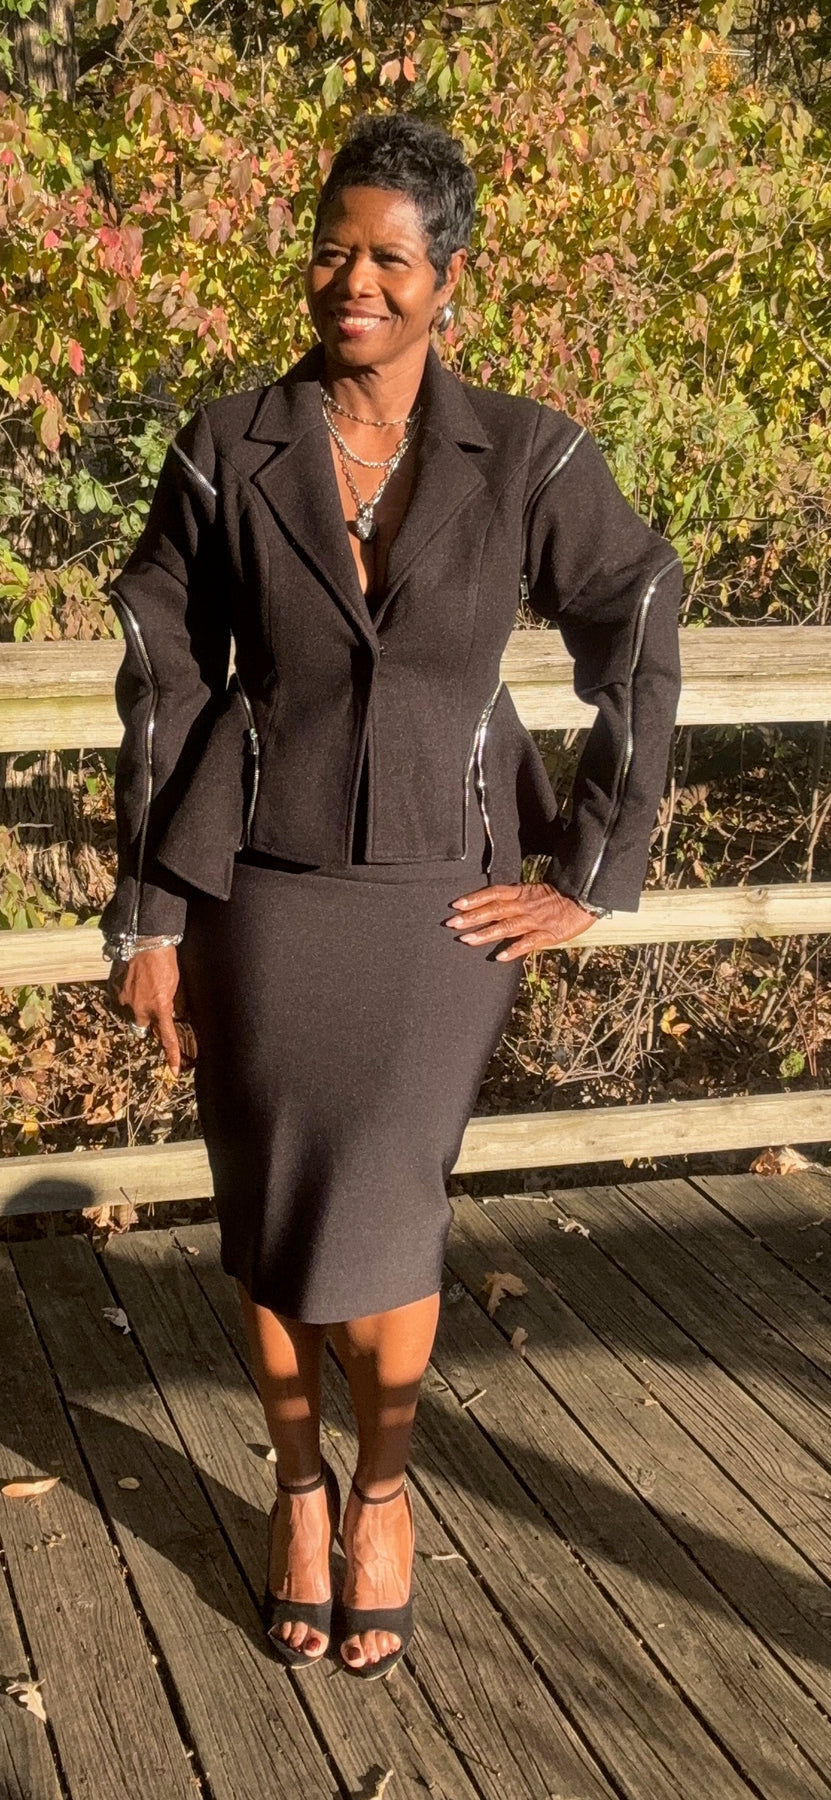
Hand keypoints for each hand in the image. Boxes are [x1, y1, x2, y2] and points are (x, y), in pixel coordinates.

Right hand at [107, 944, 184, 1075]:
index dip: (172, 1056)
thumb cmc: (165, 960)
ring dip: (136, 1005)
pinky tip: (133, 980)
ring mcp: (124, 1000)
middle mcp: (140, 1008)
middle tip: (151, 1004)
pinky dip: (126, 994)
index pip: (167, 1038)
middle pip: (143, 1028)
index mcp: (160, 1007)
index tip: (175, 1071)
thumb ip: (175, 1003)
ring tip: (142, 985)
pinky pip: (120, 1000)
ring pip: (130, 1013)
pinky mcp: (114, 990)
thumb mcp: (176, 984)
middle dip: (147, 1021)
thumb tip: (178, 1016)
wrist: (144, 940)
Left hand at [444, 882, 596, 959]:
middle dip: (472, 917)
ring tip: (467, 940)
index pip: (494, 893)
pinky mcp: (547, 934)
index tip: (456, 904)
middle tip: (451, 923)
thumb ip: (520, 897)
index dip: (475, 898)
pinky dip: (513, 949)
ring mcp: (535, 920)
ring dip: (485, 933)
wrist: (589, 895)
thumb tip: (501, 904)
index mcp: (522, 892)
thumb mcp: (538, 891)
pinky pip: (528, 942)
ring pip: (506, 926)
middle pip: (494, 909)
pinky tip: (499, 957)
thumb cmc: (564, 894)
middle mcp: (525, 905)